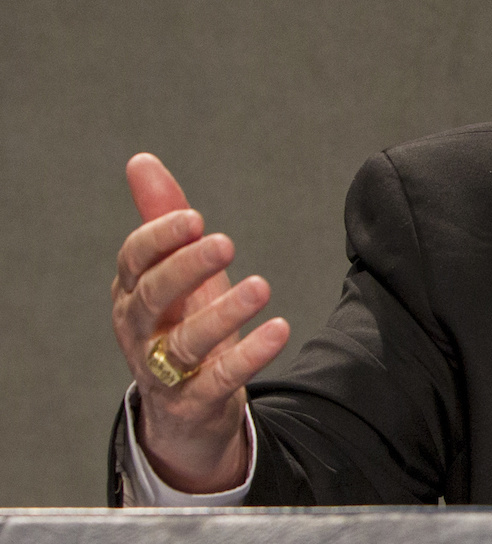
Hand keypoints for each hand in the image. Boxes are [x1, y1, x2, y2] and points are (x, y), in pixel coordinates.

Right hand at [111, 153, 290, 492]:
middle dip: (186, 268)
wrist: (183, 411)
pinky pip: (220, 379)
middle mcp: (141, 332)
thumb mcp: (173, 272)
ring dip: (224, 314)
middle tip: (225, 242)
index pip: (134, 262)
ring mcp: (165, 371)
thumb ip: (161, 219)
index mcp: (132, 294)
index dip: (159, 238)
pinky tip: (279, 329)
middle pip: (152, 298)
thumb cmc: (178, 324)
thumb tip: (141, 160)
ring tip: (261, 286)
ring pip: (186, 342)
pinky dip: (249, 355)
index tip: (193, 217)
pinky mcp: (196, 401)